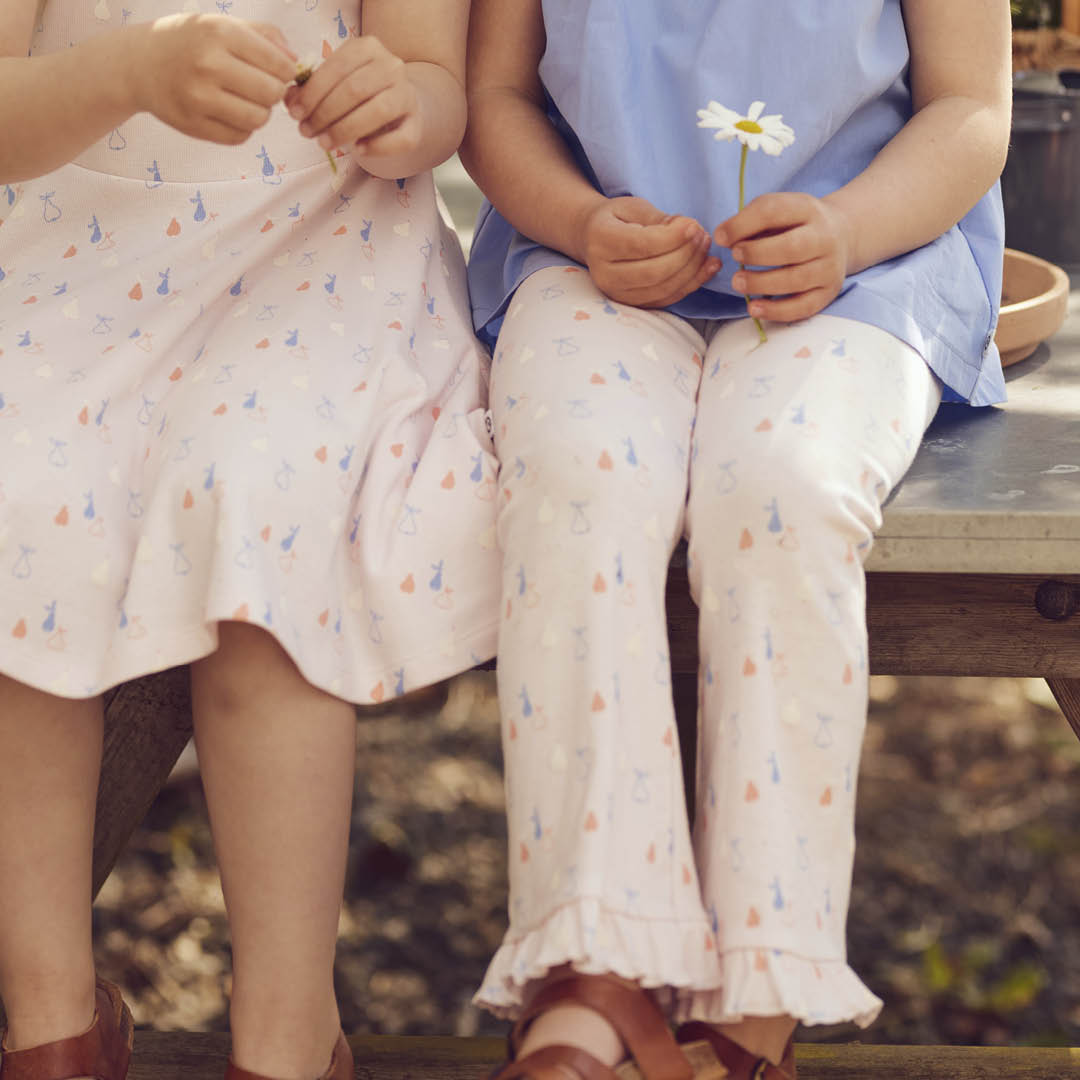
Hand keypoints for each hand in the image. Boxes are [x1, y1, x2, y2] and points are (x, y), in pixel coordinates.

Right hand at [130, 14, 296, 143]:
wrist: (139, 64)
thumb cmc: (190, 42)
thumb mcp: (222, 24)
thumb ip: (265, 36)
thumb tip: (296, 63)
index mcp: (219, 33)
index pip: (279, 64)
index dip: (286, 72)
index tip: (276, 71)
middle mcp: (209, 65)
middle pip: (272, 94)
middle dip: (273, 92)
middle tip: (259, 87)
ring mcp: (199, 98)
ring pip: (258, 119)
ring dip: (259, 112)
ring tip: (245, 100)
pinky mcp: (194, 125)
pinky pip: (240, 137)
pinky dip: (242, 128)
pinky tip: (229, 112)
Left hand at [284, 36, 421, 159]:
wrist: (399, 105)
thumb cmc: (360, 93)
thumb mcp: (335, 83)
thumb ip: (311, 89)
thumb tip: (289, 100)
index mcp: (369, 48)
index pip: (337, 68)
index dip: (313, 93)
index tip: (295, 113)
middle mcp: (392, 66)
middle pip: (354, 90)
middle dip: (324, 114)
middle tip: (306, 132)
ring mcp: (407, 95)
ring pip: (376, 112)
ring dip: (344, 131)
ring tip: (324, 143)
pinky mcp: (416, 124)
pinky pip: (398, 139)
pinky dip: (376, 146)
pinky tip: (358, 150)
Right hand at [580, 196, 721, 308]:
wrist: (594, 240)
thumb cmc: (617, 219)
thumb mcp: (634, 207)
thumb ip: (660, 220)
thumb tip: (690, 230)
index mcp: (601, 240)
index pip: (641, 245)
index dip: (673, 238)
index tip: (694, 226)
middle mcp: (604, 273)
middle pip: (654, 272)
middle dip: (686, 255)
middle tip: (703, 237)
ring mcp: (616, 293)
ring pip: (662, 289)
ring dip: (692, 270)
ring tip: (705, 249)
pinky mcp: (631, 304)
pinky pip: (666, 299)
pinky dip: (690, 284)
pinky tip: (706, 268)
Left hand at [714, 192, 852, 322]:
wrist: (841, 237)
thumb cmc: (797, 225)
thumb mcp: (778, 212)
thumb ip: (751, 221)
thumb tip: (723, 237)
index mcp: (807, 210)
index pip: (774, 211)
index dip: (743, 224)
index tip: (721, 237)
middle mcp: (824, 238)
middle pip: (791, 248)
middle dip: (757, 254)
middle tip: (735, 257)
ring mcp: (829, 267)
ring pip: (795, 280)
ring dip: (761, 284)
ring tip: (738, 282)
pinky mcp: (827, 293)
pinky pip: (802, 307)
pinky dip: (776, 311)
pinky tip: (754, 308)